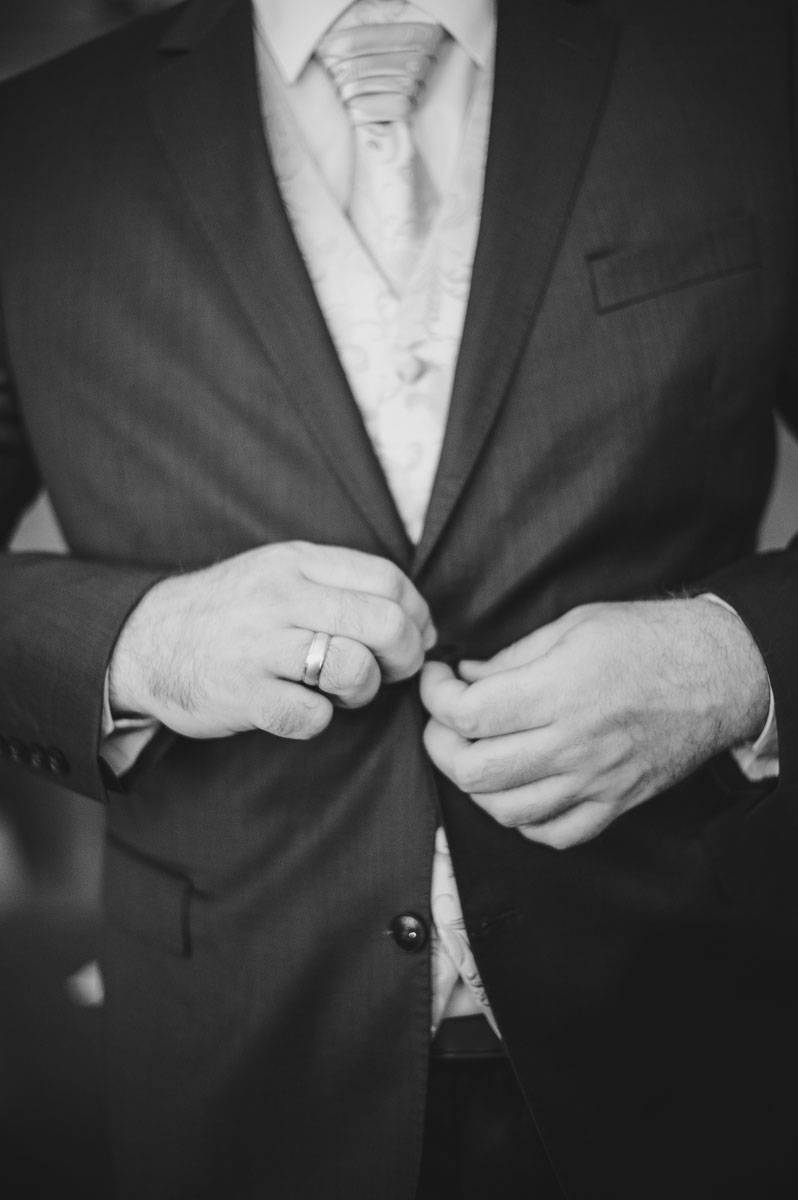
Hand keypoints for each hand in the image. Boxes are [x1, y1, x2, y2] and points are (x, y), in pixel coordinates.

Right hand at [109, 541, 434, 739]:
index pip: (389, 579)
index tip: (415, 637)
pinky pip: (313, 716)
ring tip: (341, 690)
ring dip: (363, 690)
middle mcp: (282, 597)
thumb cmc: (230, 612)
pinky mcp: (244, 694)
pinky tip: (299, 708)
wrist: (145, 641)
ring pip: (355, 668)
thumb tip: (413, 618)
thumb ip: (338, 584)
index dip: (417, 615)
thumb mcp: (278, 573)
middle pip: (385, 623)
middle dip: (404, 656)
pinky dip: (317, 720)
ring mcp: (260, 646)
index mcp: (297, 562)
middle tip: (389, 672)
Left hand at [421, 599, 769, 848]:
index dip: (435, 697)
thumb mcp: (574, 626)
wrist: (718, 674)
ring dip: (475, 784)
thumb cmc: (648, 640)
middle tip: (445, 720)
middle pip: (474, 771)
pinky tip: (518, 788)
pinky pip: (552, 834)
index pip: (468, 714)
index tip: (437, 680)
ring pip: (504, 810)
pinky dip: (522, 819)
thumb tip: (466, 676)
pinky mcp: (614, 804)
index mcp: (559, 691)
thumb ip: (513, 656)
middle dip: (441, 745)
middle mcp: (572, 744)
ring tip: (476, 752)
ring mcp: (594, 782)